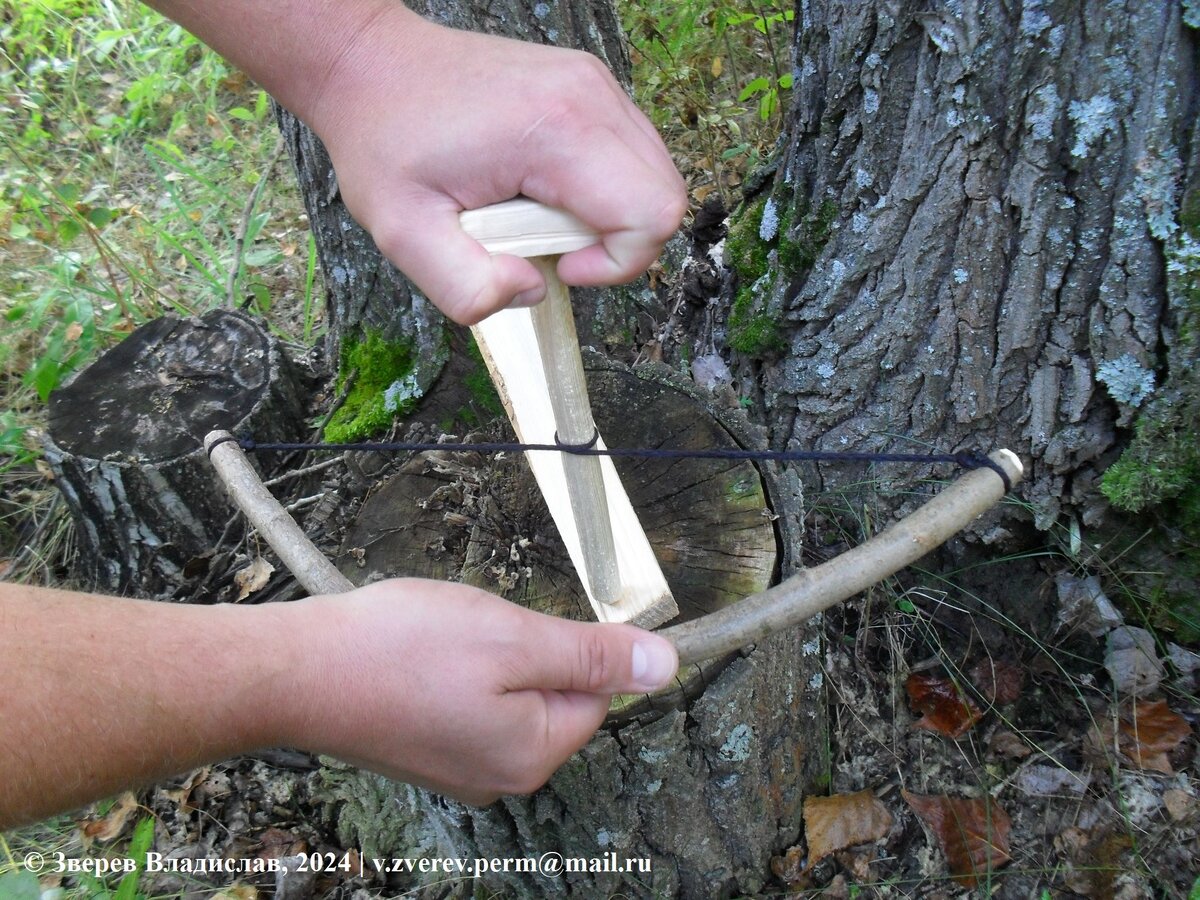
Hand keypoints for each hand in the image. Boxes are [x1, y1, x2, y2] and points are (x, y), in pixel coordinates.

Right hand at [284, 579, 677, 804]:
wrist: (293, 672)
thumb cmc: (400, 652)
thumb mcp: (514, 639)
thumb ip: (593, 656)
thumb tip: (666, 666)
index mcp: (533, 754)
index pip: (594, 692)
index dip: (563, 645)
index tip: (517, 625)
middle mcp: (500, 775)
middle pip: (548, 692)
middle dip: (516, 646)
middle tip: (468, 630)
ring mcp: (458, 766)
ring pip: (504, 689)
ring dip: (481, 652)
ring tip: (434, 640)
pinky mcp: (424, 749)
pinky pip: (464, 698)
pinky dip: (447, 666)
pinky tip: (414, 654)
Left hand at [307, 6, 687, 323]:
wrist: (371, 66)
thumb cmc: (385, 140)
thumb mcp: (403, 235)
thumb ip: (466, 288)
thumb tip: (531, 289)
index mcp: (557, 129)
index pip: (652, 213)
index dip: (618, 262)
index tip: (560, 265)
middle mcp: (590, 96)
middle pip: (666, 197)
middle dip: (618, 245)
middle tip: (549, 246)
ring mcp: (594, 85)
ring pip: (654, 177)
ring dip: (609, 218)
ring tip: (539, 216)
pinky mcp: (589, 87)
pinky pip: (631, 156)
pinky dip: (602, 191)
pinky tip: (545, 191)